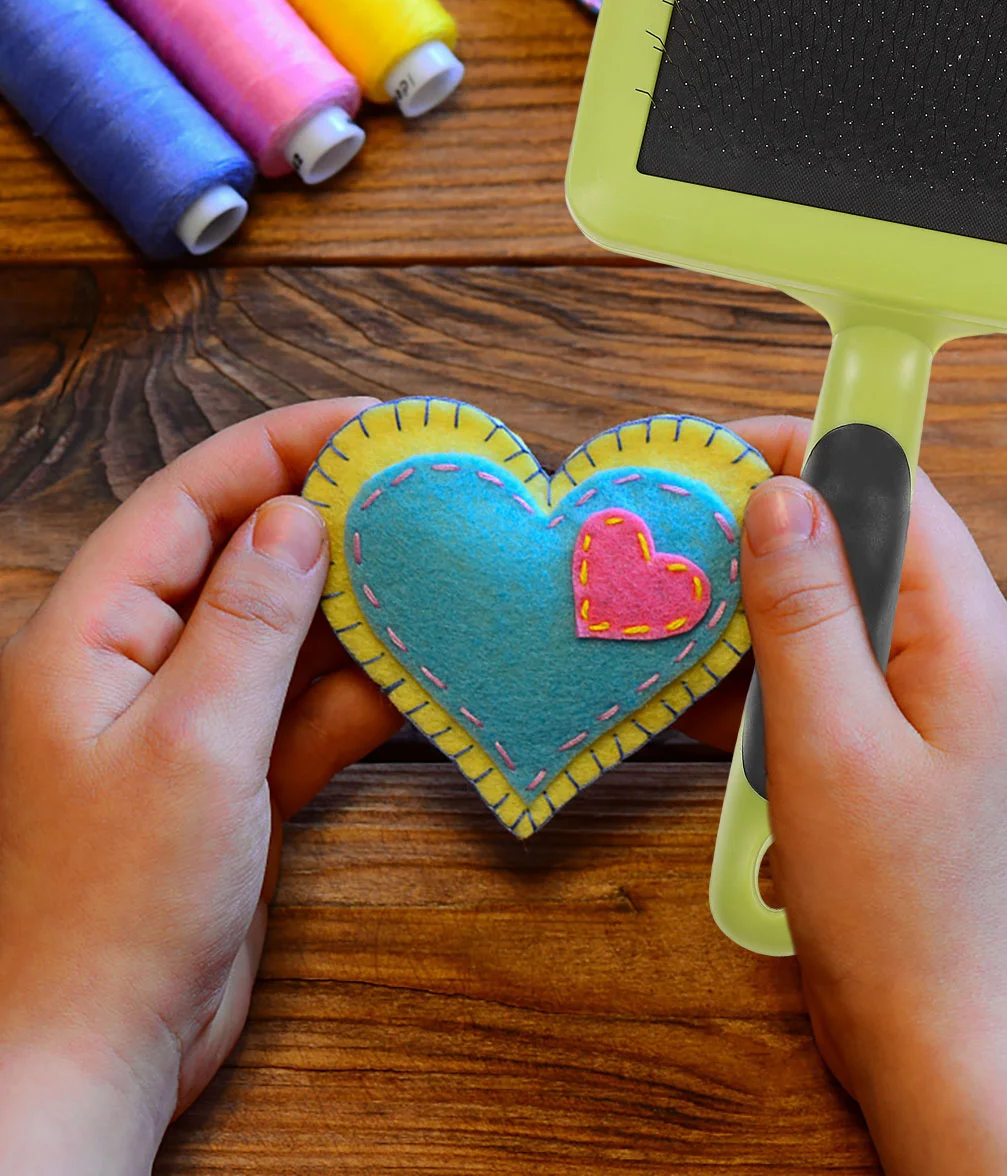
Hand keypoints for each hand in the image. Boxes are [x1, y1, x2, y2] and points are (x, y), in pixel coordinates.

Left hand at [0, 398, 400, 1173]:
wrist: (100, 1049)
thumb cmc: (116, 901)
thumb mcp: (193, 740)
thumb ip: (251, 619)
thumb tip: (300, 514)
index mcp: (92, 629)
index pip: (192, 498)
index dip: (283, 447)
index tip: (374, 423)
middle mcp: (138, 657)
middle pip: (245, 554)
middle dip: (336, 521)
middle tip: (430, 490)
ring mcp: (189, 716)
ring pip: (287, 629)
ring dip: (362, 609)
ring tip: (448, 574)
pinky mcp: (233, 771)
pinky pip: (306, 704)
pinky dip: (362, 691)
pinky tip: (424, 677)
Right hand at [716, 417, 1006, 1175]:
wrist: (955, 1060)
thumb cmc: (897, 912)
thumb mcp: (828, 746)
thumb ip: (806, 609)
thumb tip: (784, 490)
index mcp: (981, 639)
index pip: (898, 493)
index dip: (809, 455)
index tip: (717, 455)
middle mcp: (989, 662)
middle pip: (879, 554)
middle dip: (779, 542)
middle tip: (681, 549)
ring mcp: (968, 717)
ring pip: (862, 624)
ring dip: (778, 622)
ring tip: (688, 629)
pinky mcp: (940, 764)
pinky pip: (862, 690)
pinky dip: (796, 688)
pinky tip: (726, 710)